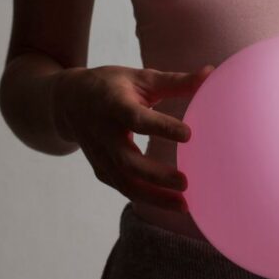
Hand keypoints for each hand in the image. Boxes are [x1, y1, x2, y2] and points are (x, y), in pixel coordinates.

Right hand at [51, 63, 214, 211]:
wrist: (67, 102)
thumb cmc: (112, 86)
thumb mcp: (141, 78)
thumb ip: (176, 81)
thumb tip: (211, 73)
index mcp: (114, 105)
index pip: (137, 118)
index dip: (160, 127)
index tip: (188, 135)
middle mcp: (103, 133)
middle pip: (127, 161)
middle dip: (156, 175)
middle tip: (185, 183)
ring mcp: (100, 155)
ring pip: (125, 182)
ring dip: (154, 197)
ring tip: (184, 205)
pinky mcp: (101, 170)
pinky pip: (123, 188)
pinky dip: (146, 198)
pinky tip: (171, 204)